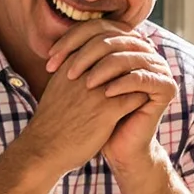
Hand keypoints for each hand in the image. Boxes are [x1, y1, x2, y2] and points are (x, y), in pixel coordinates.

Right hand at [21, 25, 151, 176]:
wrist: (43, 149)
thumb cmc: (51, 122)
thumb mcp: (57, 90)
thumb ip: (71, 74)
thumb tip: (85, 66)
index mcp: (71, 66)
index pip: (99, 43)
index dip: (118, 45)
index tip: (130, 50)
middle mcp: (84, 74)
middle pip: (117, 53)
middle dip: (133, 54)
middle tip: (147, 60)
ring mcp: (96, 92)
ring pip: (129, 73)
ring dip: (140, 74)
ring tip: (149, 79)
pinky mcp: (107, 111)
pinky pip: (134, 97)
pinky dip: (142, 96)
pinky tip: (148, 100)